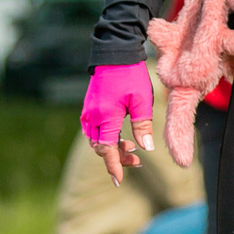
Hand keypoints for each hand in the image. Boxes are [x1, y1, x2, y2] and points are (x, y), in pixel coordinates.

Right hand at [80, 62, 152, 183]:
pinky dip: (105, 137)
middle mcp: (92, 116)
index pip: (106, 149)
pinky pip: (93, 130)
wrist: (114, 52)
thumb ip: (142, 125)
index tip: (119, 181)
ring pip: (96, 140)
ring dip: (112, 148)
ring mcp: (88, 111)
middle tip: (137, 161)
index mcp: (105, 116)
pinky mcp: (89, 107)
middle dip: (117, 158)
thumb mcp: (142, 100)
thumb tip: (145, 148)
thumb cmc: (130, 75)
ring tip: (132, 149)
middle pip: (101, 147)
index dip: (113, 166)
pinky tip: (119, 136)